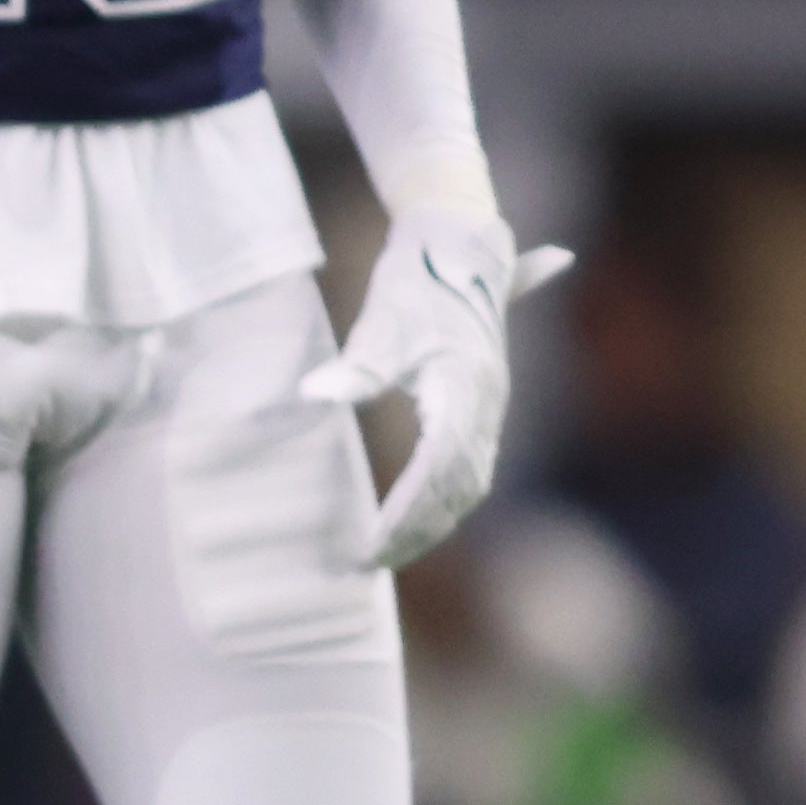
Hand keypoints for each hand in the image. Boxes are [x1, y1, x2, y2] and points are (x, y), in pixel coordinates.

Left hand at [299, 211, 570, 573]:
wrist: (459, 240)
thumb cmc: (415, 279)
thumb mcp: (382, 320)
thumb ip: (355, 366)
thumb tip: (313, 395)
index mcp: (464, 386)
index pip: (436, 470)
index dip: (404, 515)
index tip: (370, 547)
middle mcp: (487, 402)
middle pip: (458, 488)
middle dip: (416, 531)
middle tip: (369, 564)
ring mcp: (492, 405)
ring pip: (470, 483)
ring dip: (434, 523)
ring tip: (389, 553)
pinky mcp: (486, 404)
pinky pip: (472, 468)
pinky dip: (445, 502)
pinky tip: (418, 522)